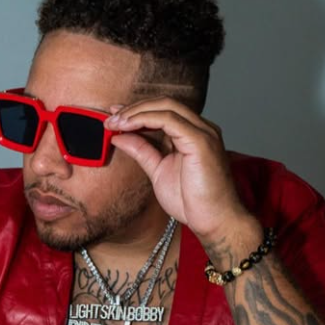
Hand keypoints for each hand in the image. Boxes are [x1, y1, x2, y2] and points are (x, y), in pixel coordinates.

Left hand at [106, 97, 254, 244]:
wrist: (215, 222)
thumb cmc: (194, 201)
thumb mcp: (158, 171)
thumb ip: (142, 151)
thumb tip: (120, 136)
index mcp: (193, 134)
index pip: (163, 111)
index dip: (137, 110)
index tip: (114, 117)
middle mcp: (201, 128)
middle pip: (164, 103)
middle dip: (134, 108)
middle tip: (110, 119)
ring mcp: (203, 132)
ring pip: (166, 106)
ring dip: (136, 112)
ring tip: (115, 123)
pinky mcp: (201, 141)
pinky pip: (169, 120)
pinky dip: (145, 120)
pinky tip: (128, 127)